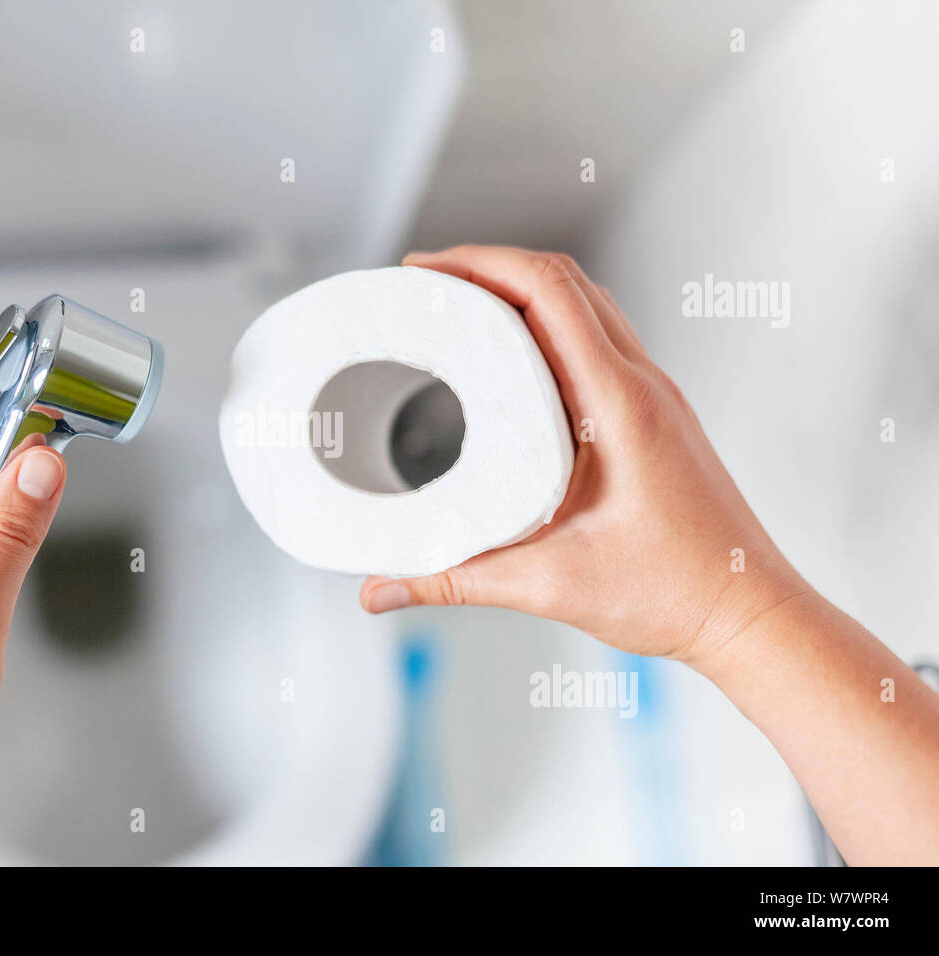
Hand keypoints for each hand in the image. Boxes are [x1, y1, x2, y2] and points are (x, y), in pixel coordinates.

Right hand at [360, 246, 810, 665]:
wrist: (750, 613)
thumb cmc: (674, 594)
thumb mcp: (548, 585)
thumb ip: (452, 582)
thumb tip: (377, 590)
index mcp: (619, 404)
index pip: (547, 292)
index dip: (477, 264)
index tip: (421, 268)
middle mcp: (642, 384)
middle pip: (564, 281)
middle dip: (488, 266)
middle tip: (425, 282)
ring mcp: (654, 395)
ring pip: (586, 304)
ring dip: (522, 289)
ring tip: (459, 306)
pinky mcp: (654, 415)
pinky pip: (599, 341)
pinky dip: (549, 325)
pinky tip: (512, 358)